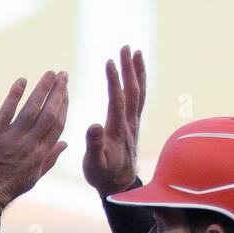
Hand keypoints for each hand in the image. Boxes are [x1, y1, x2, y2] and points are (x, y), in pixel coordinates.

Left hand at [0, 71, 68, 211]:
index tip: (66, 91)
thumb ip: (50, 158)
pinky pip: (7, 110)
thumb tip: (66, 144)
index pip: (58, 125)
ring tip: (49, 73)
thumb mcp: (33, 177)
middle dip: (58, 92)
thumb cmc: (6, 188)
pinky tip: (22, 80)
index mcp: (40, 154)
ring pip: (32, 109)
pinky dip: (15, 94)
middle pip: (49, 113)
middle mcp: (30, 144)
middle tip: (62, 74)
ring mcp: (12, 139)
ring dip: (42, 89)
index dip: (64, 106)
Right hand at [82, 45, 145, 197]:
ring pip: (139, 93)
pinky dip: (139, 83)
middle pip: (133, 91)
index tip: (110, 62)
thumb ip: (94, 145)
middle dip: (129, 69)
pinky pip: (139, 99)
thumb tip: (94, 125)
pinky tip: (136, 72)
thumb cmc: (103, 175)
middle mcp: (130, 124)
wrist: (119, 185)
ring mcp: (134, 123)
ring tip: (136, 52)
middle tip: (126, 48)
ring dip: (138, 72)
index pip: (118, 100)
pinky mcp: (134, 124)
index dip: (115, 81)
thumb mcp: (94, 164)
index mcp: (118, 130)